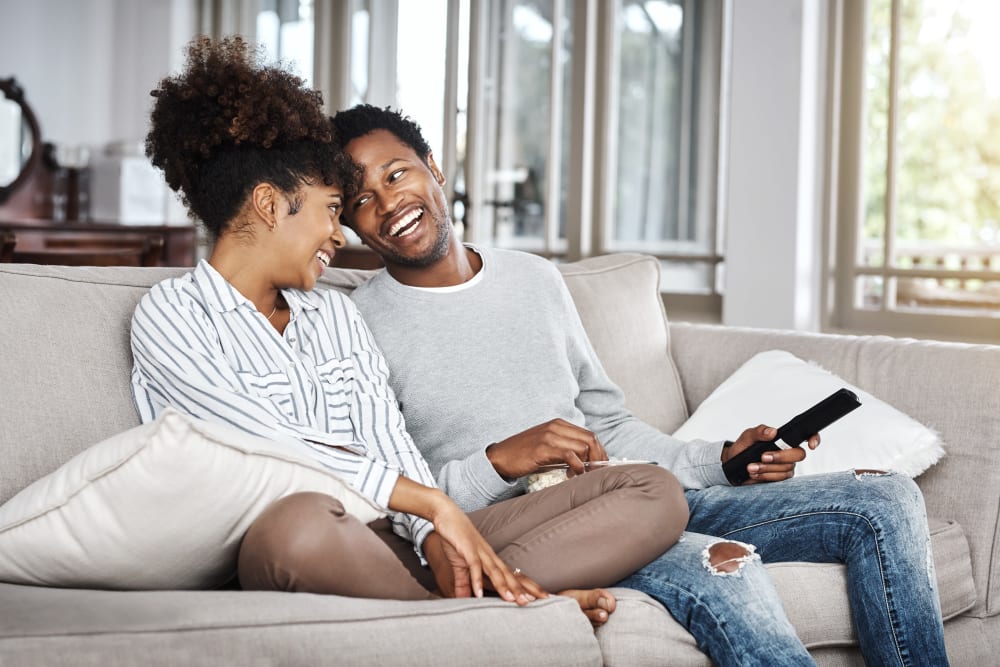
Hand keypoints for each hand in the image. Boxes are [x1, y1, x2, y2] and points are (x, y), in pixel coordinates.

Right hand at [422, 502, 547, 605]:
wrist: (447, 514)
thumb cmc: (457, 538)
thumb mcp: (460, 565)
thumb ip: (463, 584)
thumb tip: (464, 601)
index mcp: (491, 560)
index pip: (513, 576)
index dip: (527, 586)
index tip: (541, 598)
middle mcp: (490, 556)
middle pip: (509, 575)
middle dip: (522, 589)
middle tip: (536, 602)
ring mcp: (480, 552)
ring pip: (495, 571)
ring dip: (504, 586)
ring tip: (512, 600)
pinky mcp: (467, 549)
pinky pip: (474, 566)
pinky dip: (476, 580)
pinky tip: (478, 594)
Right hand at [485, 419, 607, 477]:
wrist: (500, 457)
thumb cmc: (524, 455)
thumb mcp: (548, 447)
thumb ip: (566, 449)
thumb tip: (588, 462)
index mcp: (558, 424)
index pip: (589, 434)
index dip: (600, 451)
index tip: (601, 465)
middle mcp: (556, 426)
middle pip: (591, 439)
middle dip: (599, 457)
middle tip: (597, 472)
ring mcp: (550, 436)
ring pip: (584, 447)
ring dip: (588, 464)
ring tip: (581, 475)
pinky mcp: (544, 448)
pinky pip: (570, 456)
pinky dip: (578, 467)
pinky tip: (574, 475)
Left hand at [721, 424, 820, 484]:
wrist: (732, 464)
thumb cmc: (743, 448)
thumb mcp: (748, 436)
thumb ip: (759, 432)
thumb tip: (772, 432)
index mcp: (784, 439)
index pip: (806, 436)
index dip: (814, 438)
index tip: (811, 445)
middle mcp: (788, 453)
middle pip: (798, 455)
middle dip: (780, 456)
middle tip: (763, 456)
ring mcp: (786, 467)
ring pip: (786, 469)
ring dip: (767, 468)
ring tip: (751, 467)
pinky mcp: (779, 478)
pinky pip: (779, 479)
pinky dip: (765, 476)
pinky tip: (754, 473)